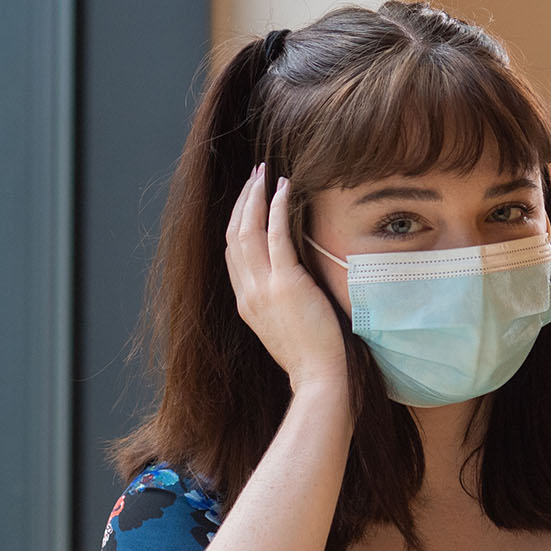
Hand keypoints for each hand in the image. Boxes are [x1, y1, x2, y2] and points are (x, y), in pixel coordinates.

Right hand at [224, 165, 348, 393]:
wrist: (319, 377)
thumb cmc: (311, 357)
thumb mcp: (284, 326)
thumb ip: (279, 301)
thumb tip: (290, 282)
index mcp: (246, 303)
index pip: (232, 252)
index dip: (237, 221)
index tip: (248, 201)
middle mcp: (247, 292)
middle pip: (234, 235)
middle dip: (243, 201)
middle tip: (254, 175)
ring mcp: (263, 288)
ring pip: (248, 230)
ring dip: (256, 197)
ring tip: (265, 174)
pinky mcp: (286, 283)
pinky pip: (276, 236)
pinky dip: (277, 209)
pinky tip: (283, 190)